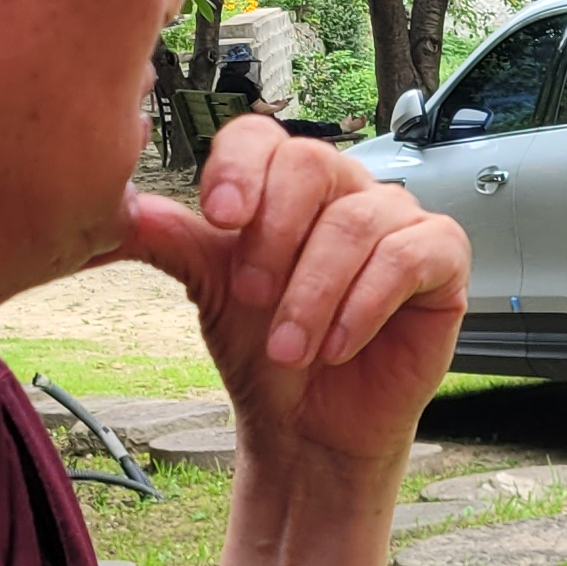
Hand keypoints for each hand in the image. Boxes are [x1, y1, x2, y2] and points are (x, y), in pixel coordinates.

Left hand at [117, 116, 468, 473]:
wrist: (311, 427)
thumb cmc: (266, 353)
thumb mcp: (208, 290)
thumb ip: (170, 242)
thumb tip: (123, 207)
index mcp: (284, 184)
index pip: (262, 138)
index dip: (239, 168)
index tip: (221, 218)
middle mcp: (344, 190)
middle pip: (313, 165)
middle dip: (274, 237)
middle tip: (251, 297)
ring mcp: (398, 219)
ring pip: (357, 222)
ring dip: (313, 294)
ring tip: (289, 349)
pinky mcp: (443, 259)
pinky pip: (407, 257)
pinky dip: (364, 305)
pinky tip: (338, 346)